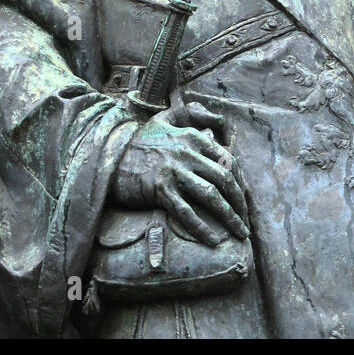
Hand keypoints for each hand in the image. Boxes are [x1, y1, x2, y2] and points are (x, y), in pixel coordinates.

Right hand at [111, 103, 249, 245]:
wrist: (108, 155)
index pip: (227, 159)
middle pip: (224, 178)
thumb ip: (192, 114)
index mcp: (191, 136)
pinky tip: (214, 240)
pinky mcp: (159, 189)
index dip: (239, 181)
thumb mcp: (165, 120)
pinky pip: (187, 212)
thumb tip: (219, 120)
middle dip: (240, 202)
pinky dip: (202, 227)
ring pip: (211, 195)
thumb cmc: (138, 140)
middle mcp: (186, 152)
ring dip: (230, 216)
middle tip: (245, 220)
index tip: (242, 197)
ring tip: (240, 232)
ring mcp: (173, 171)